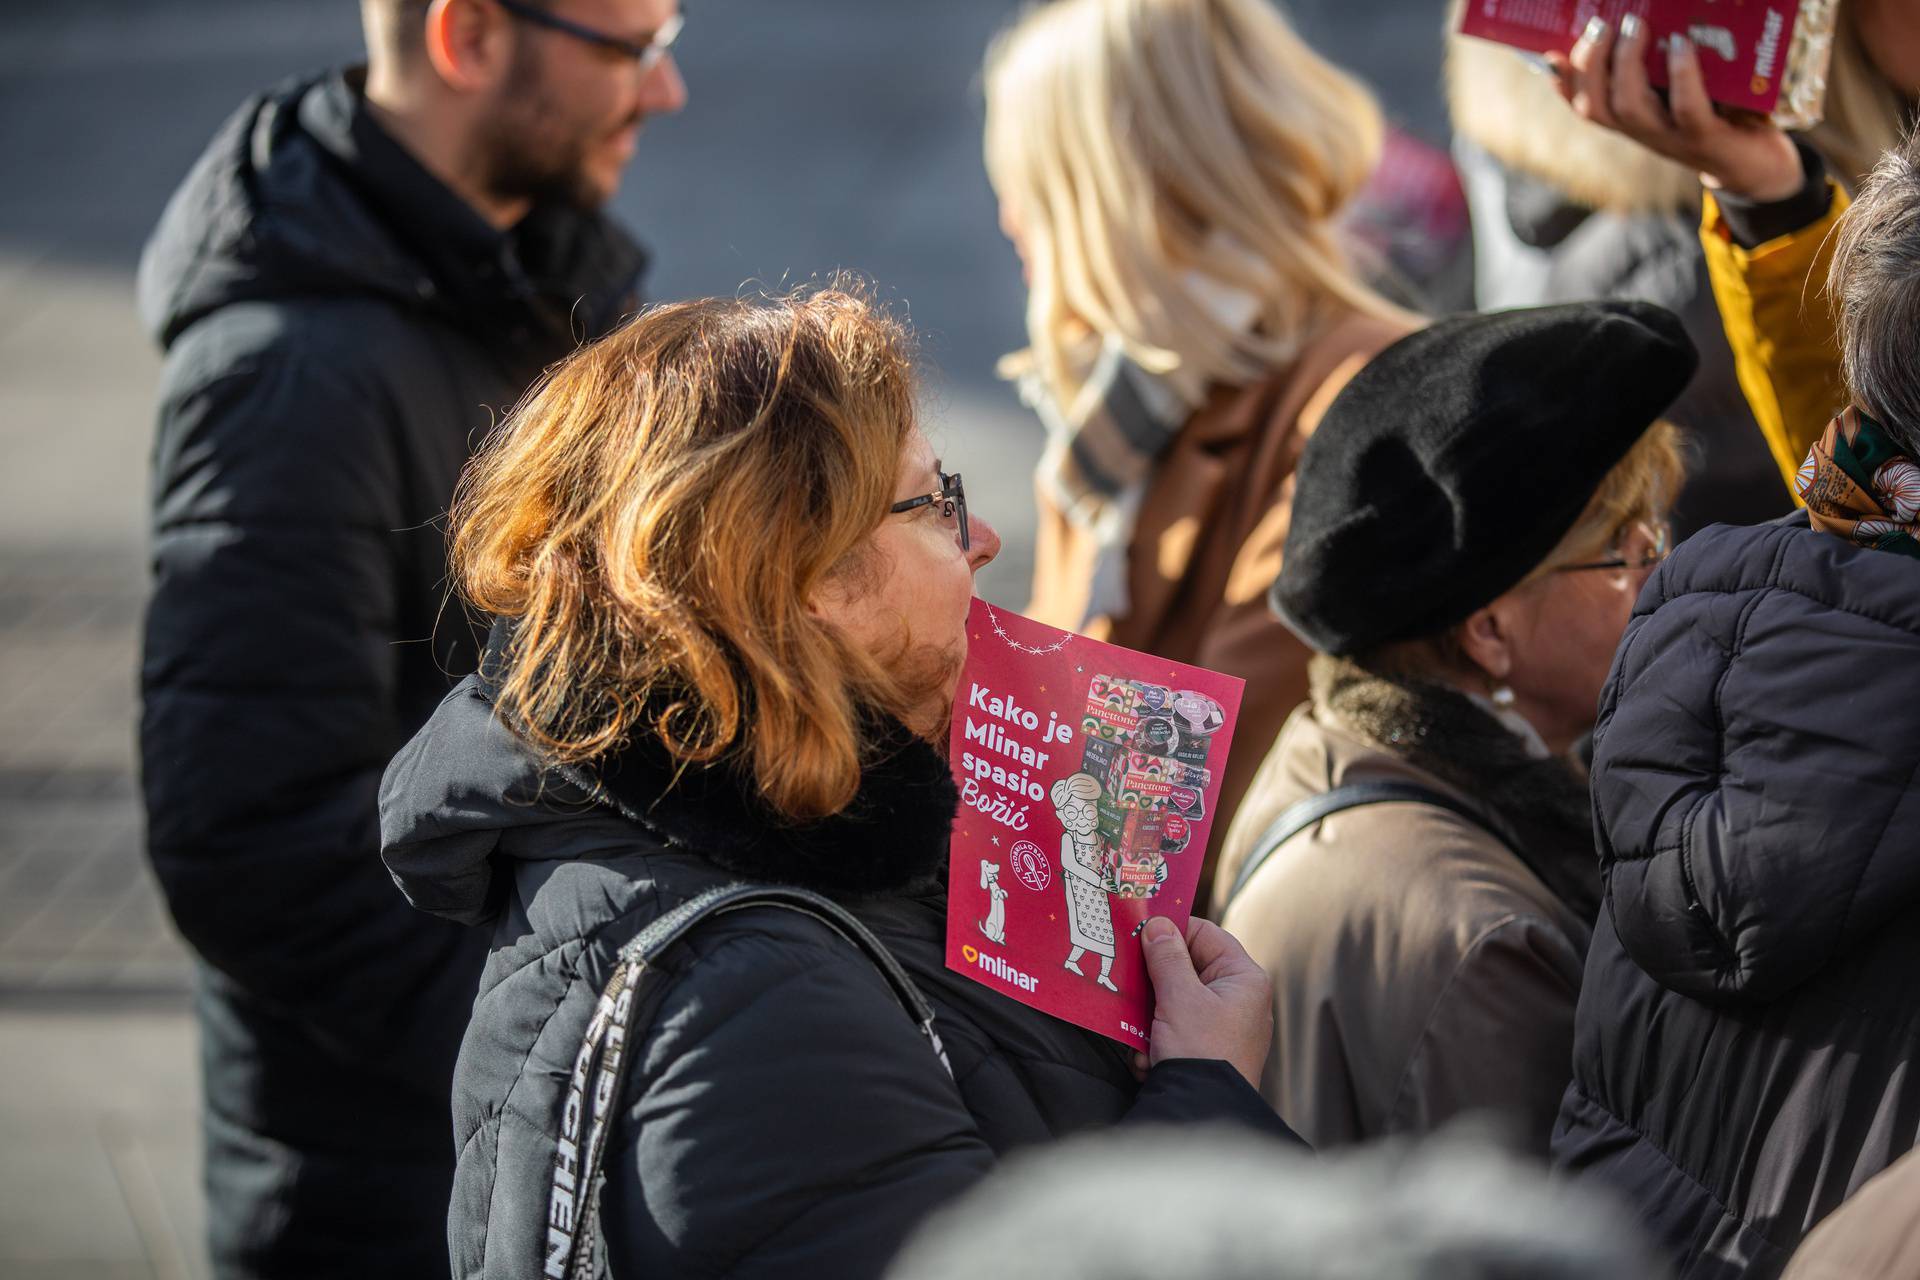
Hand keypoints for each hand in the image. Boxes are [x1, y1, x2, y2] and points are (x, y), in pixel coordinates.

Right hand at [1134, 915, 1271, 1089]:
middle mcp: (1239, 999)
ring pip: (1176, 1000)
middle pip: (1188, 968)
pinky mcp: (1207, 1049)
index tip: (1139, 932)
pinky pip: (1176, 1029)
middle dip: (1156, 981)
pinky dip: (1158, 1040)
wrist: (1203, 1114)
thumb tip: (1156, 925)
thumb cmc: (1201, 1052)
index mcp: (1244, 979)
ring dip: (1152, 1016)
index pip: (1206, 935)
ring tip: (1145, 1034)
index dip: (1172, 931)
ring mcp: (1224, 1026)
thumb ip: (1166, 957)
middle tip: (1131, 981)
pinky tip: (1150, 1059)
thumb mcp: (1179, 997)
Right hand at [1546, 15, 1802, 201]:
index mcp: (1632, 123)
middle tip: (1602, 24)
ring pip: (1629, 108)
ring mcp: (1672, 138)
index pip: (1585, 106)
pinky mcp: (1707, 138)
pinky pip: (1687, 108)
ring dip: (1625, 64)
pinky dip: (1680, 75)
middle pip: (1596, 106)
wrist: (1757, 168)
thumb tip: (1636, 25)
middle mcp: (1644, 133)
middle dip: (1590, 64)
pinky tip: (1679, 45)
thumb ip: (1659, 71)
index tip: (1554, 52)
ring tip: (1633, 26)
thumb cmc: (1719, 117)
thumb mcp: (1683, 94)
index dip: (1564, 83)